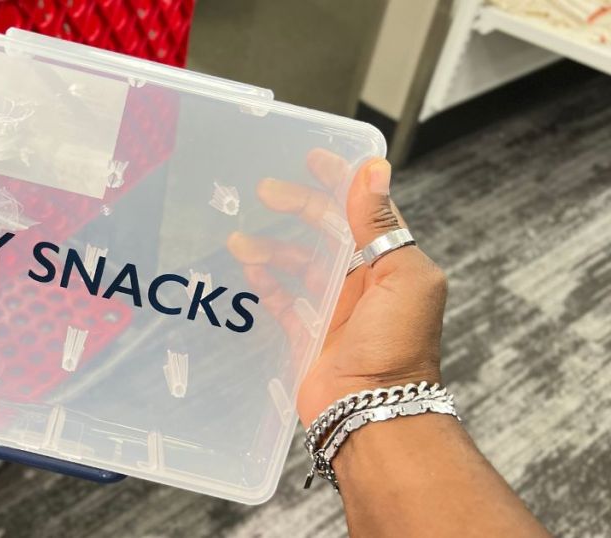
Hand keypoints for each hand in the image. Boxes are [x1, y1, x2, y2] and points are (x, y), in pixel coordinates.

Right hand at [227, 153, 446, 426]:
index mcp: (390, 264)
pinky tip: (250, 271)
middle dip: (296, 207)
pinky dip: (267, 283)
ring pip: (298, 265)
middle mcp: (363, 283)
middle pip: (325, 232)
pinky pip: (284, 301)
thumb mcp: (400, 278)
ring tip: (242, 243)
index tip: (313, 158)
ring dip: (272, 248)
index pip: (362, 210)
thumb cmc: (397, 350)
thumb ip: (381, 225)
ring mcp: (335, 309)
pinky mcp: (309, 336)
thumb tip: (374, 170)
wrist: (373, 413)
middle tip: (265, 192)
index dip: (339, 181)